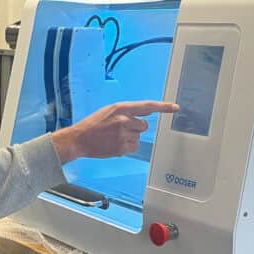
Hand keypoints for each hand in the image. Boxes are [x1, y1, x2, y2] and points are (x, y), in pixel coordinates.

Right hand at [50, 101, 178, 162]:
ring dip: (129, 138)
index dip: (163, 107)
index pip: (147, 106)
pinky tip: (113, 144)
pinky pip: (133, 147)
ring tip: (113, 137)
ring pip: (138, 137)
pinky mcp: (122, 147)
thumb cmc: (93, 125)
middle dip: (135, 128)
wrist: (79, 139)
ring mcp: (123, 134)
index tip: (175, 107)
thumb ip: (127, 111)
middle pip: (143, 125)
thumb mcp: (109, 111)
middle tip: (119, 129)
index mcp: (121, 108)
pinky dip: (126, 147)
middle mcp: (124, 120)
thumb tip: (147, 112)